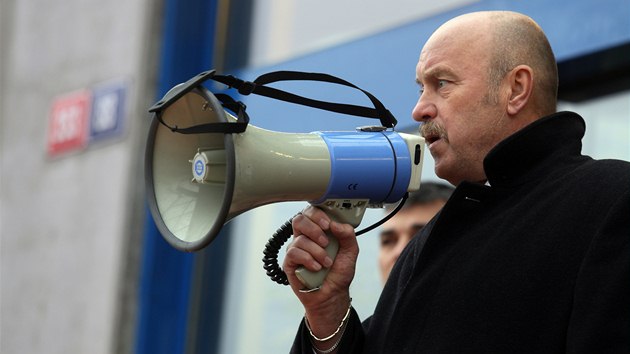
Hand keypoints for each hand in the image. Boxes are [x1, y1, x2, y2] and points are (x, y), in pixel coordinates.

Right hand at [283, 205, 357, 337]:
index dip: (318, 214)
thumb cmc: (339, 272)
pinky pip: (293, 253)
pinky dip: (308, 259)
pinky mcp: (289, 262)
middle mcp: (305, 237)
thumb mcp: (351, 251)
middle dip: (314, 229)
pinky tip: (316, 267)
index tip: (328, 224)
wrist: (332, 294)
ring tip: (326, 263)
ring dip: (317, 251)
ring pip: (299, 238)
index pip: (312, 212)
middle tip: (326, 241)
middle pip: (299, 219)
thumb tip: (335, 224)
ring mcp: (296, 249)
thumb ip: (347, 235)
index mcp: (319, 230)